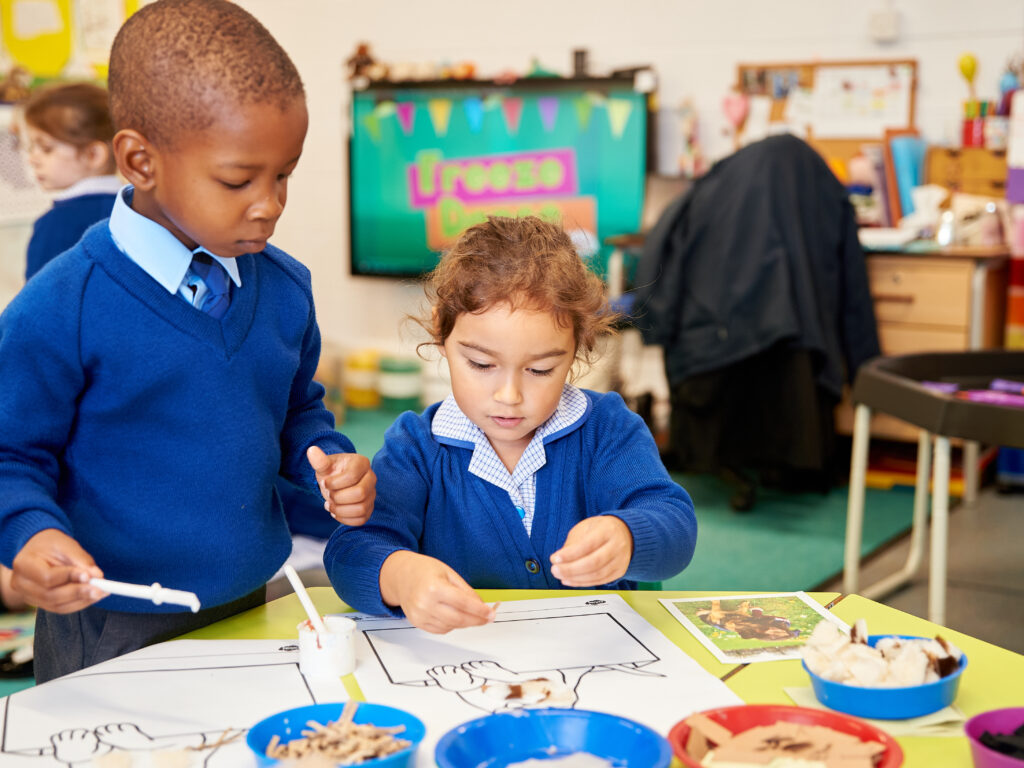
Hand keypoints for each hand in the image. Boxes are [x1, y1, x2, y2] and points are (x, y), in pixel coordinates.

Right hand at [11, 529, 103, 612]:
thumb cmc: (51, 544)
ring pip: (56, 605)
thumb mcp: (66, 545)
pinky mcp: (39, 603)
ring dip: (81, 600)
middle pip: (50, 595)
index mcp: (23, 564)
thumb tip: (98, 576)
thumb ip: (81, 560)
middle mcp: (21, 584)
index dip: (69, 577)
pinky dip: (78, 603)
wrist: (39, 549)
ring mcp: (27, 596)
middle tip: (101, 589)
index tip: (89, 576)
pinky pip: (60, 608)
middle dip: (78, 593)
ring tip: (101, 592)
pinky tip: (93, 596)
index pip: (47, 577)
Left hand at [307, 446, 375, 524]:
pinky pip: (361, 520)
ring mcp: (372, 494)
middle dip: (338, 497)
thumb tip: (311, 450)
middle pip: (360, 494)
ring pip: (361, 509)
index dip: (334, 483)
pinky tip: (336, 512)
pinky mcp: (369, 508)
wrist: (336, 481)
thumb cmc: (331, 472)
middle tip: (329, 495)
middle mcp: (371, 478)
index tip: (324, 483)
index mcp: (362, 463)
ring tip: (330, 505)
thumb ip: (320, 460)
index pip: (351, 476)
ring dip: (340, 510)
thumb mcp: (325, 466)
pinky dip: (345, 519)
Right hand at [380, 550, 496, 633]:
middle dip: (477, 620)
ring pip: (451, 626)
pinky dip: (452, 625)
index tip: (491, 613)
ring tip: (471, 614)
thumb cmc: (423, 571)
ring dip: (465, 623)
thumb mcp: (449, 573)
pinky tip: (455, 616)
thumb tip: (482, 606)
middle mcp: (425, 603)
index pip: (463, 604)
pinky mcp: (417, 623)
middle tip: (488, 617)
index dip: (480, 610)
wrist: (400, 576)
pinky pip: (441, 630)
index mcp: (434, 588)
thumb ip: (466, 591)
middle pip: (459, 619)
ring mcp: (420, 615)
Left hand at [550, 515, 632, 586]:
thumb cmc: (601, 529)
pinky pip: (600, 581)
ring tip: (560, 575)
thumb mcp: (586, 527)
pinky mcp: (619, 572)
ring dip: (575, 578)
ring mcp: (620, 560)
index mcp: (608, 530)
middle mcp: (617, 545)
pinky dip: (582, 583)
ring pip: (597, 574)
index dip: (570, 554)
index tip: (555, 558)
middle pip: (594, 562)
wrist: (624, 533)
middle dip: (571, 569)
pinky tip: (570, 580)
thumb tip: (559, 560)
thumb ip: (573, 543)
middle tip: (555, 570)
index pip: (588, 544)